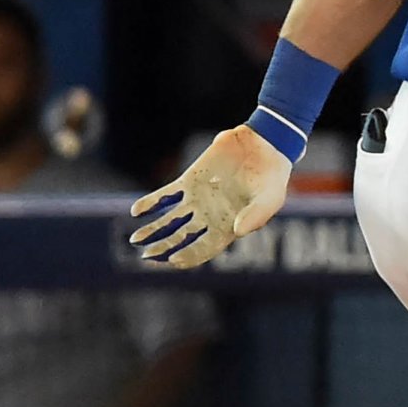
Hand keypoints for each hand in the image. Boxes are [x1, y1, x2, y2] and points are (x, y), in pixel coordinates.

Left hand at [129, 125, 292, 267]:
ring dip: (152, 231)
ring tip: (135, 240)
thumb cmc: (272, 176)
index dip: (188, 256)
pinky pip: (165, 195)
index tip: (173, 260)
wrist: (263, 146)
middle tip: (147, 256)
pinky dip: (150, 203)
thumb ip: (256, 216)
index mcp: (228, 226)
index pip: (203, 249)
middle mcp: (209, 216)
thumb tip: (237, 232)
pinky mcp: (189, 181)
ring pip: (169, 220)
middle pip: (181, 239)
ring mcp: (198, 199)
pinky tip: (136, 212)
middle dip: (163, 249)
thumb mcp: (271, 198)